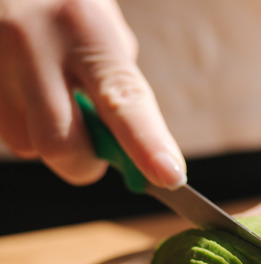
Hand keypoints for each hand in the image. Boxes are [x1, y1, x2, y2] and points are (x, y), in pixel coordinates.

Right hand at [0, 0, 184, 187]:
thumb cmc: (68, 7)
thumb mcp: (103, 29)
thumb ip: (117, 86)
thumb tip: (131, 151)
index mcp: (82, 27)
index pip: (121, 101)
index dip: (147, 145)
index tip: (170, 176)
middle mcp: (32, 44)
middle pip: (60, 144)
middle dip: (85, 164)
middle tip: (96, 154)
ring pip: (27, 145)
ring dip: (51, 141)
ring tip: (53, 98)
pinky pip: (6, 131)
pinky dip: (25, 127)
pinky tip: (27, 90)